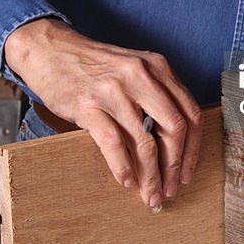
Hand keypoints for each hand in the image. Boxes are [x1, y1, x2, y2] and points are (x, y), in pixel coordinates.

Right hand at [4, 18, 202, 209]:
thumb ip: (156, 94)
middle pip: (175, 129)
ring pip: (145, 141)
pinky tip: (126, 180)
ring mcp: (115, 90)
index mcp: (158, 67)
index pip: (191, 113)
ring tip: (149, 194)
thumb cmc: (93, 65)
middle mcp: (141, 76)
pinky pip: (114, 143)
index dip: (193, 149)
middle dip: (175, 166)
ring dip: (150, 175)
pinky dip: (123, 167)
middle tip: (170, 190)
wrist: (50, 50)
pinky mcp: (88, 105)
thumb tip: (174, 142)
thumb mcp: (134, 68)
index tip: (187, 172)